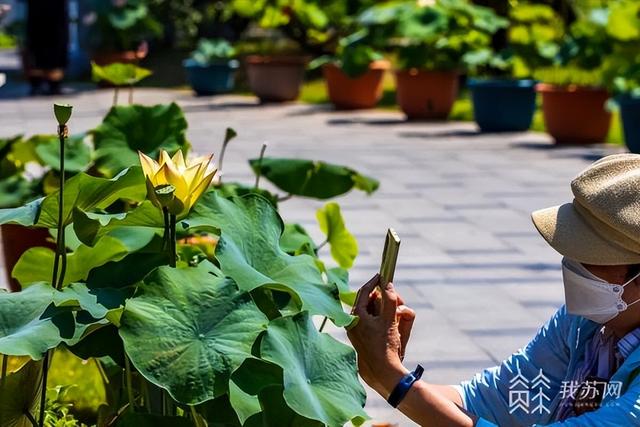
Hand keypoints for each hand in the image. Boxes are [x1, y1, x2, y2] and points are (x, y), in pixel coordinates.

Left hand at [347, 274, 415, 397]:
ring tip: (398, 315)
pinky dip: (382, 318)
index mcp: (356, 316)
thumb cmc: (385, 345)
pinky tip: (392, 324)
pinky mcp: (361, 337)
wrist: (381, 371)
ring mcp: (356, 330)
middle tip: (397, 299)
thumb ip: (390, 300)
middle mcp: (353, 321)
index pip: (364, 292)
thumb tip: (387, 284)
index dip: (374, 282)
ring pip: (371, 311)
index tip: (382, 275)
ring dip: (385, 309)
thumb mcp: (389, 320)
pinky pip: (372, 321)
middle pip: (369, 301)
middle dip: (384, 298)